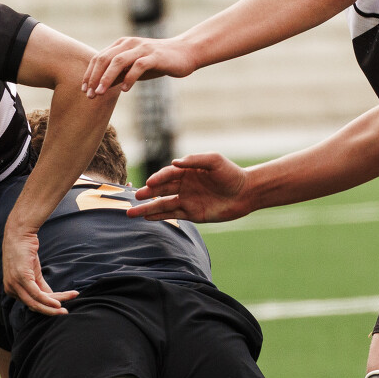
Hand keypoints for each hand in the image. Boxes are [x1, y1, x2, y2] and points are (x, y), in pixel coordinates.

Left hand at [2, 214, 71, 316]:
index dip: (47, 306)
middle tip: (65, 313)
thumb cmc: (25, 251)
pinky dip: (49, 300)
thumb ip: (41, 286)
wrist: (20, 233)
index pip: (32, 303)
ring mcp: (14, 284)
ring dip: (54, 305)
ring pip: (37, 302)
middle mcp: (11, 290)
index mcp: (12, 290)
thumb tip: (52, 298)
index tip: (62, 306)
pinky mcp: (22, 278)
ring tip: (67, 305)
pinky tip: (59, 303)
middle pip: (34, 305)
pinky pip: (37, 294)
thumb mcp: (34, 272)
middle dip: (51, 311)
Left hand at [84, 34, 199, 96]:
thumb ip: (118, 75)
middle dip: (94, 77)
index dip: (89, 74)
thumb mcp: (134, 69)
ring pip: (118, 61)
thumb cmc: (158, 62)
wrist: (185, 53)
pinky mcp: (154, 56)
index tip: (83, 90)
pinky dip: (129, 77)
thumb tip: (99, 88)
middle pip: (105, 59)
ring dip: (106, 77)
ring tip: (100, 92)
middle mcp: (129, 44)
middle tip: (89, 94)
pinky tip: (124, 90)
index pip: (99, 58)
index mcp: (122, 45)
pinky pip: (138, 66)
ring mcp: (142, 49)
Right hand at [128, 153, 251, 222]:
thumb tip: (174, 162)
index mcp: (187, 171)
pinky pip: (172, 215)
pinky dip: (159, 216)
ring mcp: (186, 200)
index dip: (158, 179)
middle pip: (161, 189)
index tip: (150, 184)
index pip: (167, 174)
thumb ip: (194, 160)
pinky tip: (147, 217)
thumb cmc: (231, 174)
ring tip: (132, 212)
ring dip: (148, 207)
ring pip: (162, 204)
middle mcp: (183, 185)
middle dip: (147, 193)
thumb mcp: (214, 161)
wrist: (246, 193)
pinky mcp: (192, 213)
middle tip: (135, 197)